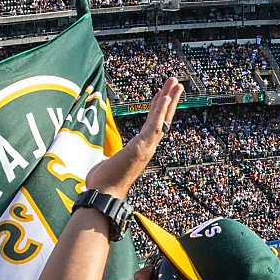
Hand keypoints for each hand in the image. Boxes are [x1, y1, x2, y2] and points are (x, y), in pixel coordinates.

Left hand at [85, 78, 184, 197]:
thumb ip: (109, 156)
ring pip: (162, 118)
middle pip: (162, 118)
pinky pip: (154, 125)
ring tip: (176, 83)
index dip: (158, 109)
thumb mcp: (107, 162)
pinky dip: (161, 111)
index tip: (163, 94)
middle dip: (169, 99)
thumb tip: (104, 157)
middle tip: (176, 83)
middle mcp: (147, 147)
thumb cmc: (103, 184)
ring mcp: (146, 147)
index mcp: (141, 149)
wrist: (103, 196)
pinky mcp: (141, 147)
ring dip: (169, 99)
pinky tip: (166, 97)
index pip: (153, 124)